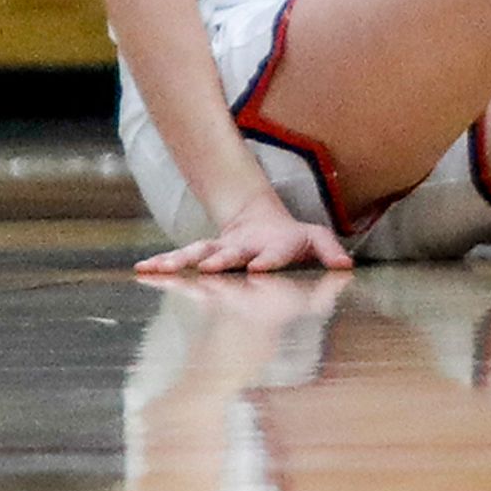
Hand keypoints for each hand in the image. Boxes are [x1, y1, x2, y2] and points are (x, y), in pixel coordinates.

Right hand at [137, 193, 353, 275]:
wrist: (261, 221)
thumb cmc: (293, 240)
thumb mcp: (317, 240)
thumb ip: (331, 251)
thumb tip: (347, 266)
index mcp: (274, 245)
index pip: (273, 253)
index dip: (268, 259)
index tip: (258, 267)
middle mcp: (244, 248)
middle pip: (231, 253)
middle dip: (220, 259)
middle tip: (208, 267)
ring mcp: (222, 250)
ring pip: (199, 252)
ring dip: (182, 260)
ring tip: (159, 267)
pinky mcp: (204, 254)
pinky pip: (180, 259)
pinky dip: (162, 263)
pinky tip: (143, 268)